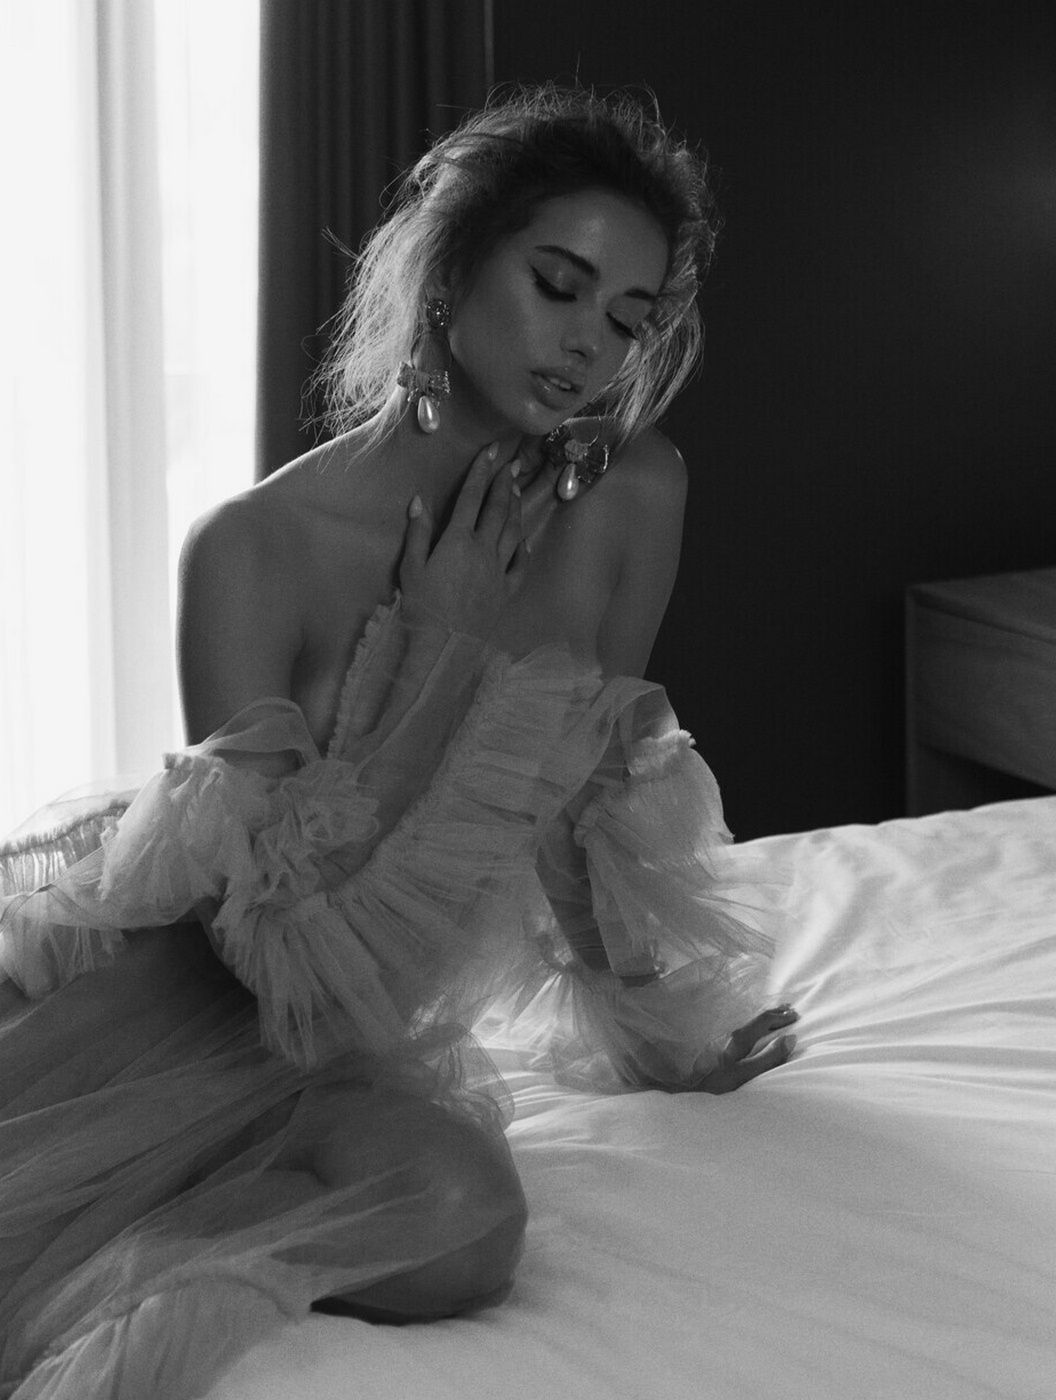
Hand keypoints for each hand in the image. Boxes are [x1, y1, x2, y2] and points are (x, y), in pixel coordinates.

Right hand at [399, 442, 529, 638]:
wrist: (442, 644)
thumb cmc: (421, 605)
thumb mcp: (410, 567)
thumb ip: (418, 532)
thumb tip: (419, 500)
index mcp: (457, 540)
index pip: (471, 497)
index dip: (481, 472)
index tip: (491, 452)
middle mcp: (483, 550)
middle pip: (498, 509)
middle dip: (504, 484)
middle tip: (511, 465)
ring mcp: (498, 570)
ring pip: (513, 531)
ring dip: (515, 508)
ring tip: (516, 492)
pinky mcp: (506, 590)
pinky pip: (520, 563)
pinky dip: (524, 547)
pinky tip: (524, 538)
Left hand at [692, 1004, 798, 1093]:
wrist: (684, 1083)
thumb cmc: (715, 1081)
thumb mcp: (745, 1073)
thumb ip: (768, 1058)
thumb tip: (789, 1039)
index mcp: (740, 1037)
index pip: (765, 1020)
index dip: (781, 1017)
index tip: (796, 1016)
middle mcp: (732, 1033)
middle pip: (757, 1018)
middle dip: (775, 1013)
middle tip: (790, 1009)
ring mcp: (724, 1037)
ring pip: (750, 1022)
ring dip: (766, 1018)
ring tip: (776, 1015)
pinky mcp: (719, 1044)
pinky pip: (744, 1029)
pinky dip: (756, 1026)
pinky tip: (755, 1030)